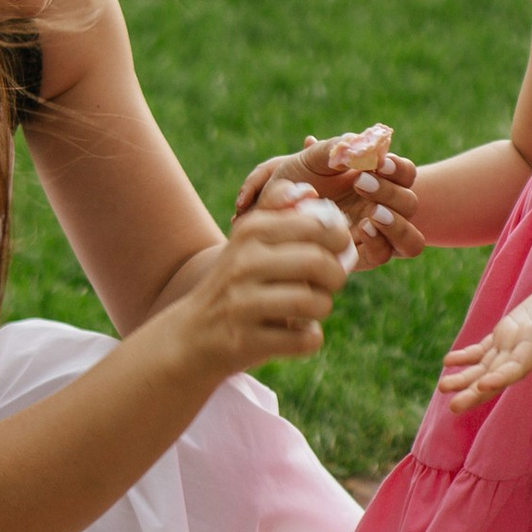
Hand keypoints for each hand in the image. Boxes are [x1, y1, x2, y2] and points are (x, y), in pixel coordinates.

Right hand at [180, 197, 352, 375]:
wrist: (191, 336)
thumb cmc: (235, 283)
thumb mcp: (247, 241)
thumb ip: (277, 210)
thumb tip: (308, 190)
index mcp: (251, 230)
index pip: (317, 225)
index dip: (340, 240)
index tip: (338, 251)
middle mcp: (244, 262)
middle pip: (319, 263)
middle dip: (336, 276)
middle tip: (329, 283)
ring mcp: (243, 303)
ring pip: (315, 302)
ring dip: (322, 308)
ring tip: (311, 308)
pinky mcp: (246, 341)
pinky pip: (305, 339)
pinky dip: (310, 339)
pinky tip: (297, 333)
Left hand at [234, 128, 423, 268]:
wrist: (274, 214)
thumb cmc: (295, 181)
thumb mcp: (309, 161)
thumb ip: (331, 148)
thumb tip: (352, 143)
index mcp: (378, 180)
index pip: (406, 174)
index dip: (399, 168)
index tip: (377, 161)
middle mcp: (384, 208)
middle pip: (410, 203)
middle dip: (389, 191)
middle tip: (360, 182)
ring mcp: (377, 236)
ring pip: (411, 238)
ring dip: (396, 223)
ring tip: (373, 213)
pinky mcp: (363, 257)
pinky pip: (385, 255)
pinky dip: (380, 242)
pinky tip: (360, 229)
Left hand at [437, 273, 531, 411]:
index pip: (519, 366)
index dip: (501, 377)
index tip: (482, 386)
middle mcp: (524, 350)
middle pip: (497, 376)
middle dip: (475, 391)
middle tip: (453, 407)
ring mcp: (514, 342)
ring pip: (486, 366)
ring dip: (464, 377)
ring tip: (442, 387)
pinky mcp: (509, 332)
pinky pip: (484, 348)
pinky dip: (466, 355)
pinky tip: (448, 360)